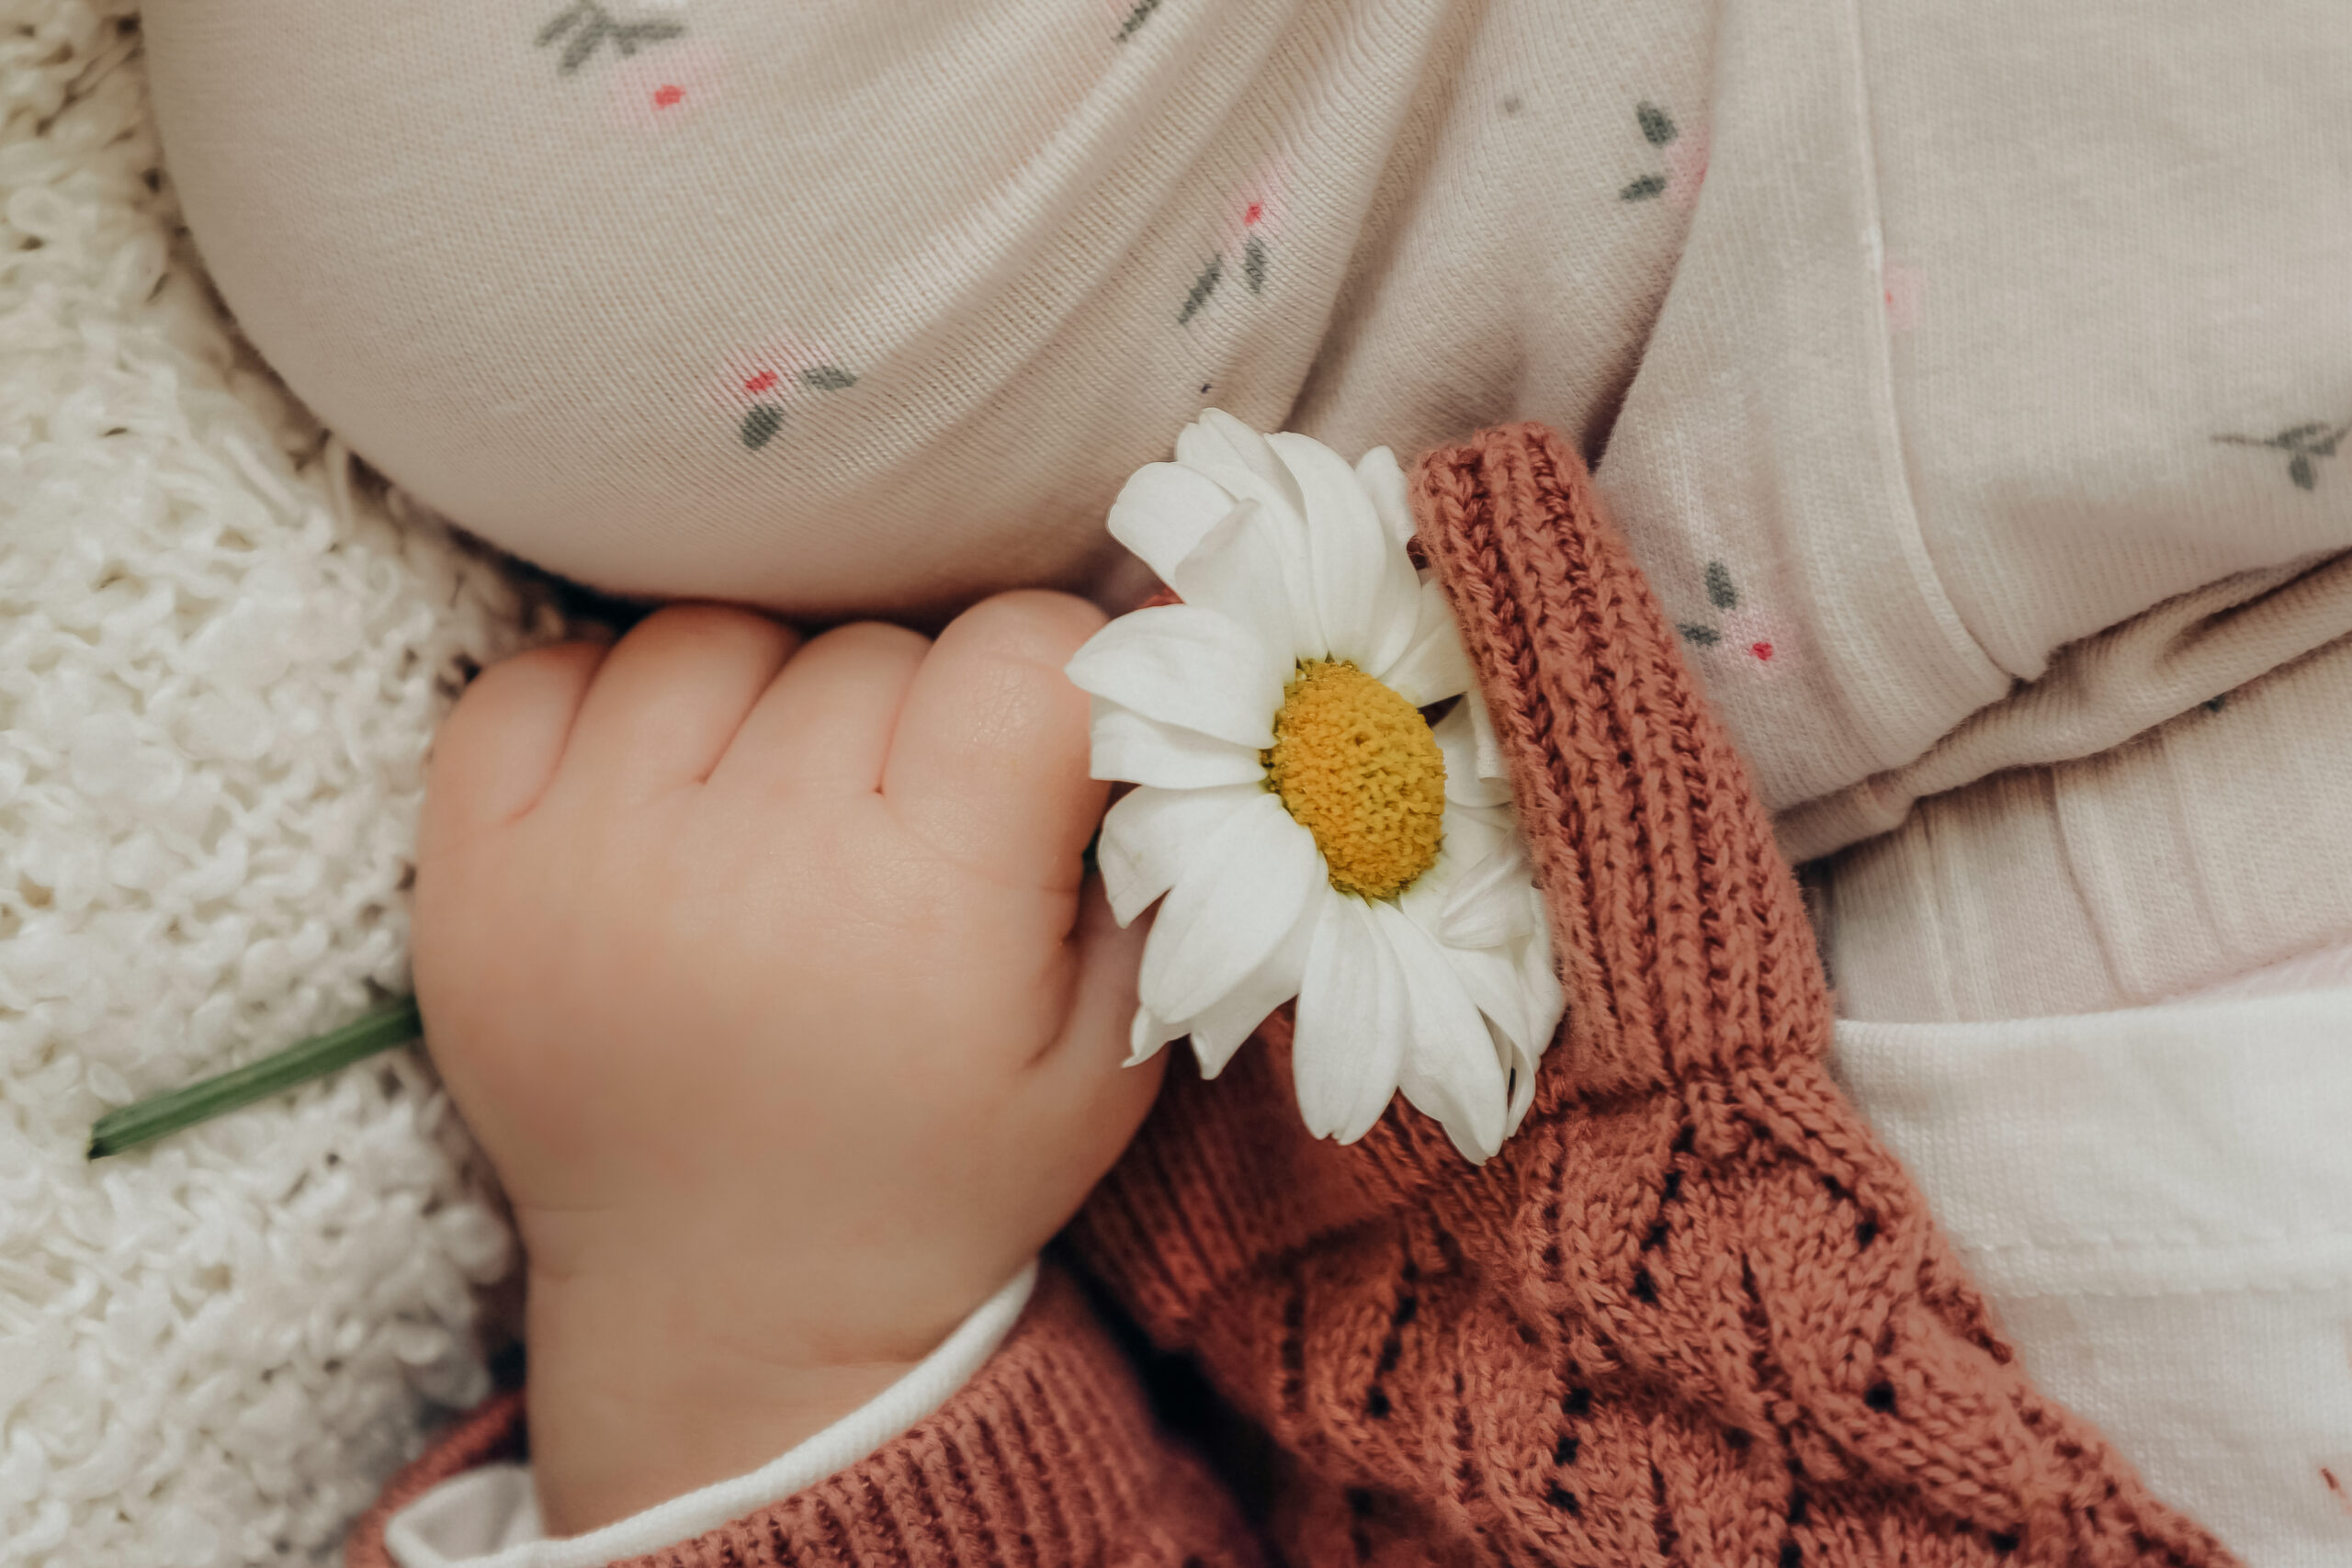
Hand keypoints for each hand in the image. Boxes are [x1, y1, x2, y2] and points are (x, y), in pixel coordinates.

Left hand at [413, 595, 1161, 1533]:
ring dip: (766, 702)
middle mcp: (750, 865)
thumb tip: (1158, 681)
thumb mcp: (1107, 1055)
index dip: (1055, 677)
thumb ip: (1155, 865)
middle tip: (906, 831)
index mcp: (927, 911)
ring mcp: (590, 861)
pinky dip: (605, 708)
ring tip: (778, 816)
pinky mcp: (471, 873)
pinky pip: (538, 678)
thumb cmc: (937, 1176)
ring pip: (713, 639)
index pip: (1018, 651)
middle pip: (868, 646)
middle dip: (913, 716)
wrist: (725, 1310)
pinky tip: (658, 800)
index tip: (1041, 744)